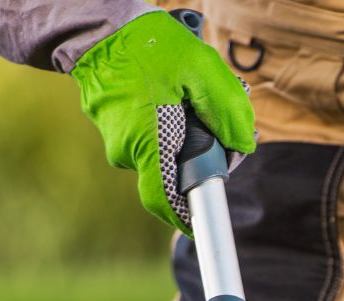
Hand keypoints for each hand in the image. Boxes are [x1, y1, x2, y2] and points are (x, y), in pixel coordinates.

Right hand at [71, 11, 254, 234]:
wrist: (100, 33)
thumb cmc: (148, 45)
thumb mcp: (199, 67)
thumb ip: (227, 108)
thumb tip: (243, 145)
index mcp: (148, 142)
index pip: (165, 199)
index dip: (185, 218)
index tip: (201, 225)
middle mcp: (128, 152)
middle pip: (171, 175)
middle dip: (199, 159)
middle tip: (220, 132)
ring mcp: (118, 145)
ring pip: (162, 155)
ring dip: (184, 138)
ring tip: (193, 98)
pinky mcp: (116, 133)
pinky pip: (149, 141)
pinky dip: (168, 128)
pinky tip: (174, 97)